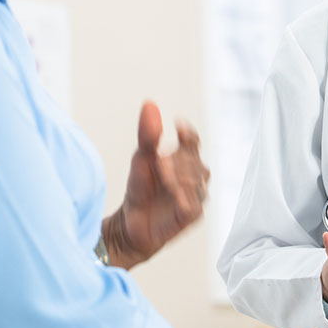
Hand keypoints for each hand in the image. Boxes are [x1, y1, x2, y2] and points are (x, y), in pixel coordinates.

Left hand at [103, 101, 209, 268]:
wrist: (130, 224)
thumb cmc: (140, 189)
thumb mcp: (141, 158)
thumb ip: (148, 134)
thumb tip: (149, 103)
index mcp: (184, 160)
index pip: (194, 141)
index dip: (189, 133)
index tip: (178, 126)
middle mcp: (194, 177)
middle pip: (196, 160)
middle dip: (180, 158)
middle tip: (159, 158)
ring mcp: (196, 196)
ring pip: (198, 181)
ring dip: (180, 175)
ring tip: (163, 174)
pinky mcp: (193, 216)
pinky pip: (193, 204)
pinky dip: (182, 196)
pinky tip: (170, 192)